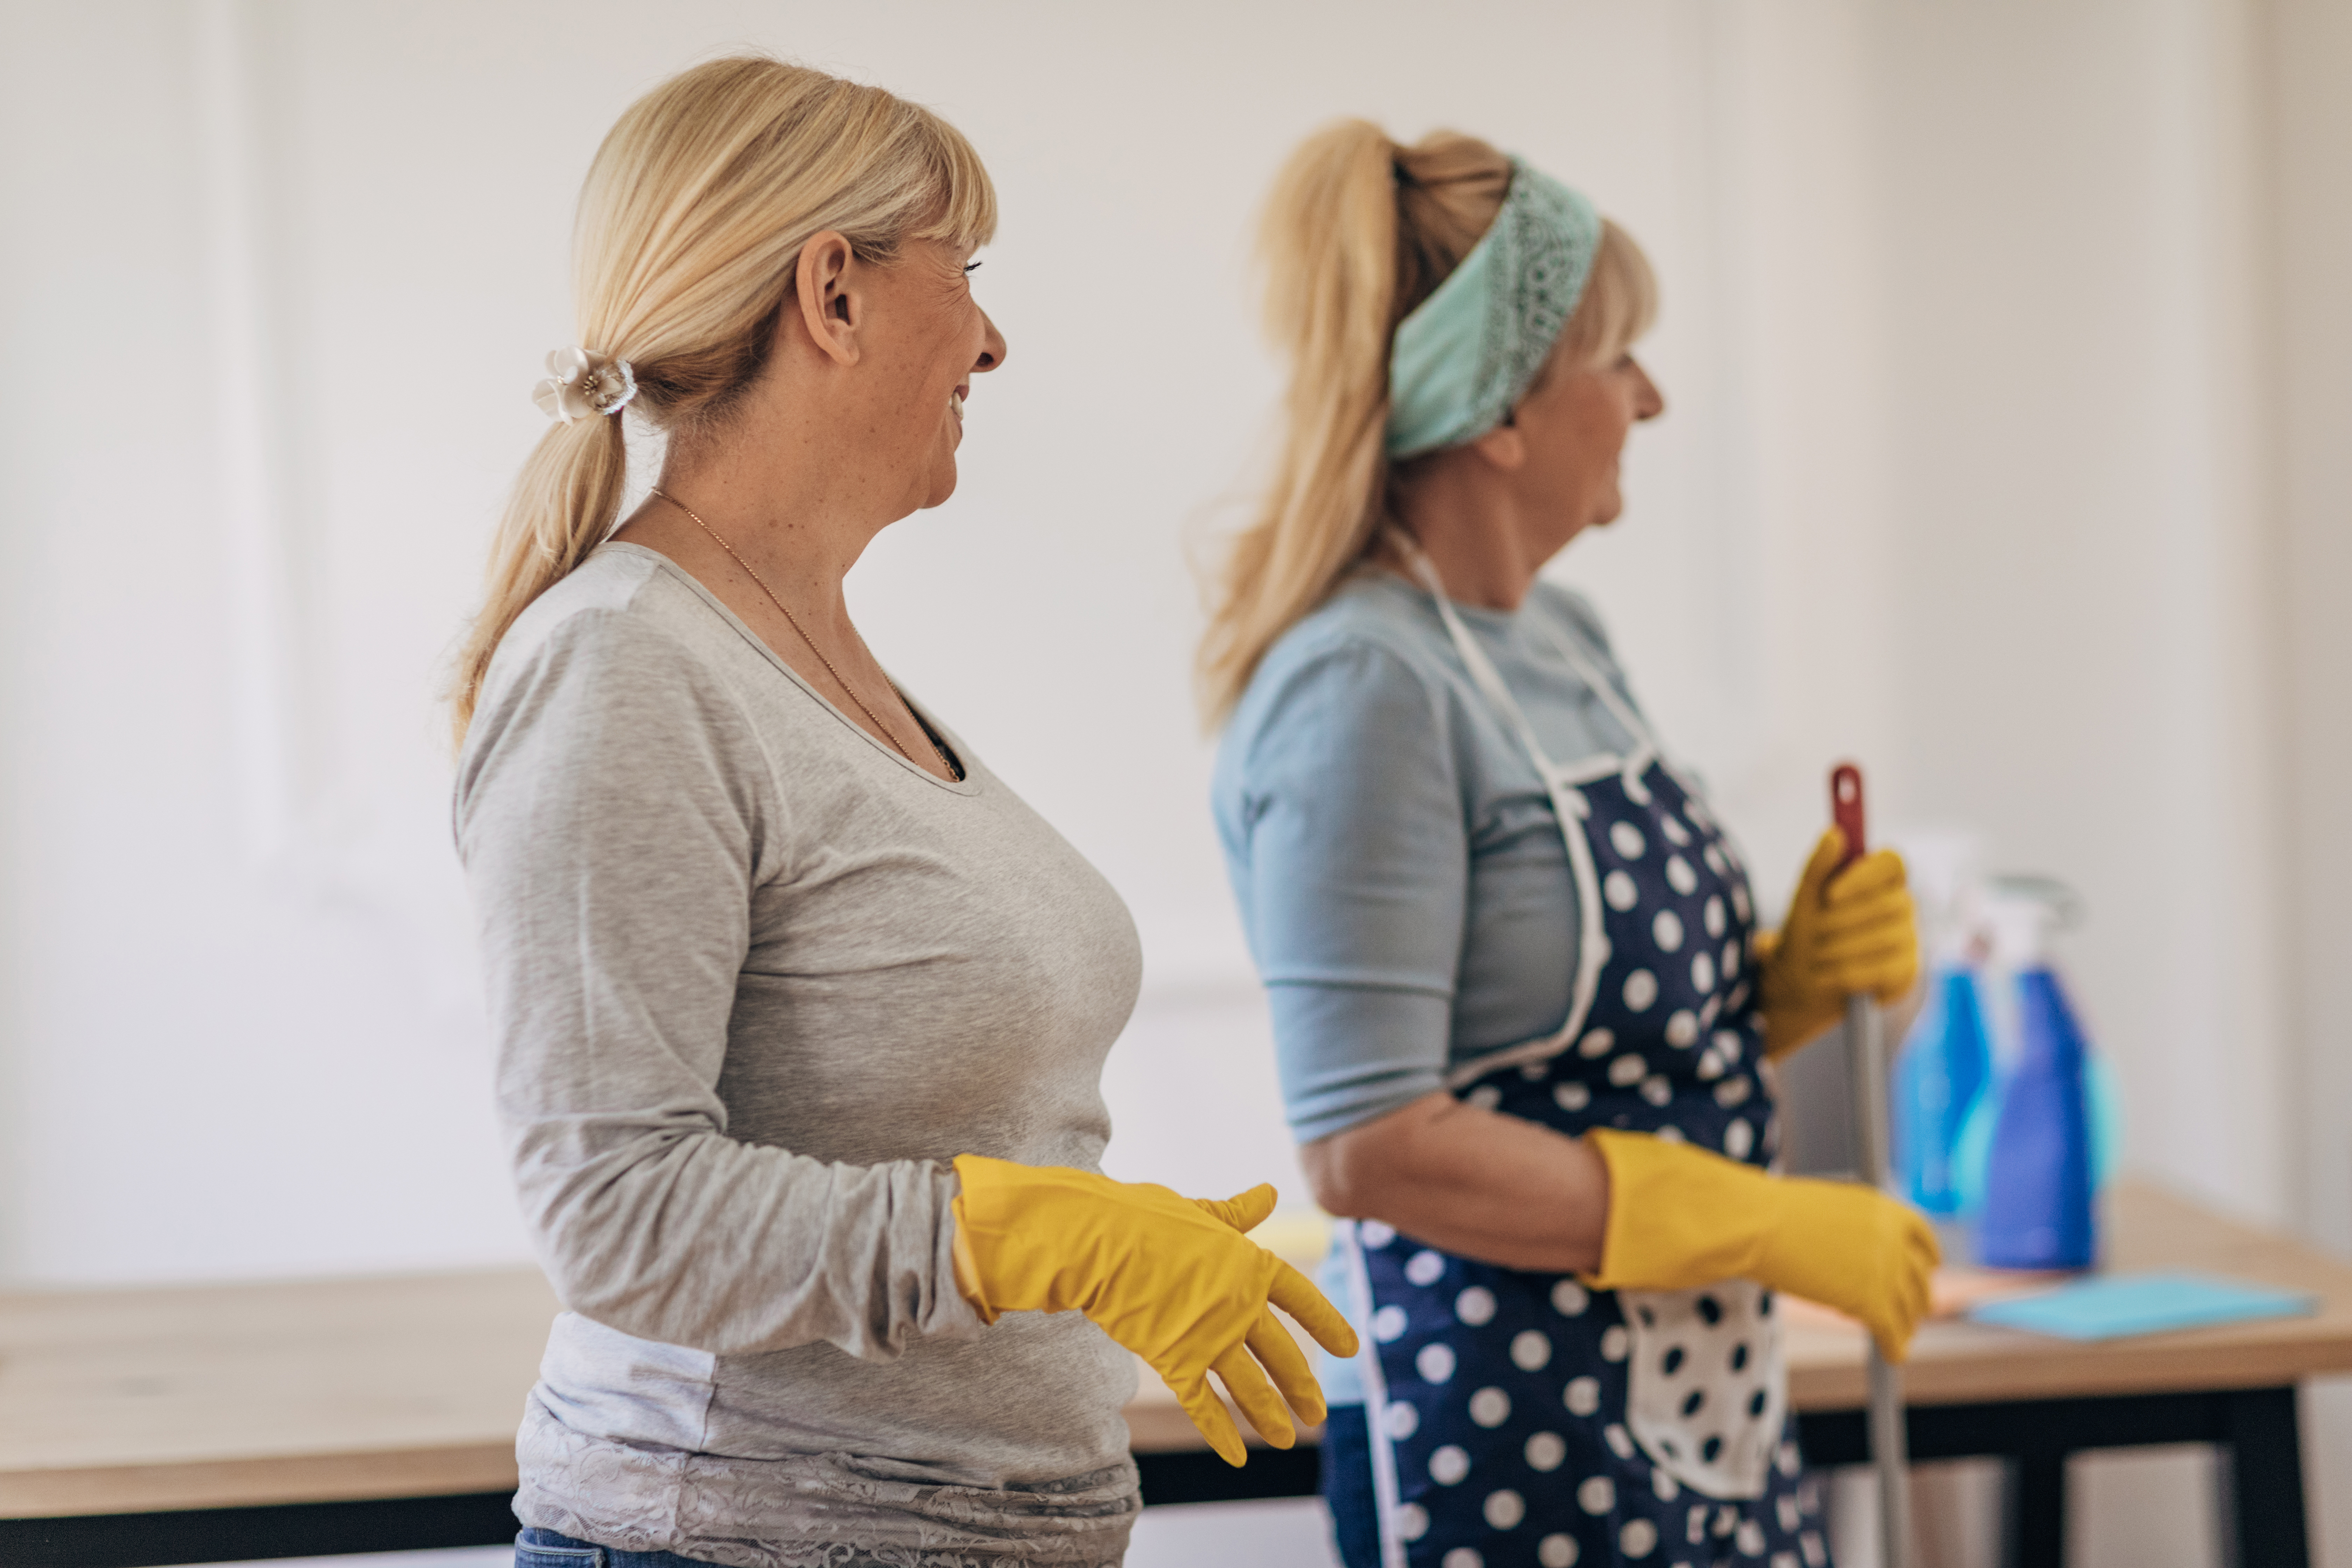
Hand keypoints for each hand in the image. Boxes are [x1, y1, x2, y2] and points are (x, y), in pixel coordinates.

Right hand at [950, 1156, 1358, 1464]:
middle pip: (1282, 1354)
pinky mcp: (1175, 1361)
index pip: (1302, 1299)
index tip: (1350, 1348)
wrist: (1099, 1241)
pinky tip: (1237, 1457)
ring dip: (1271, 1415)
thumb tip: (1271, 1193)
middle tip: (1319, 1413)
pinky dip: (1221, 1432)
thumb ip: (1238, 1213)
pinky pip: (1204, 1405)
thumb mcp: (1201, 1211)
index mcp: (1251, 1265)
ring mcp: (1209, 1337)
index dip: (1328, 1324)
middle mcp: (1239, 1306)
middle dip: (1303, 1387)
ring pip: (1251, 1387)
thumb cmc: (1145, 1216)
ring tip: (1288, 1438)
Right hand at [1584, 1128, 1939, 1361]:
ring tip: (1898, 1336)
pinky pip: (1892, 1332)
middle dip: (1917, 1297)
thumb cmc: (1774, 1213)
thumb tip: (1854, 1252)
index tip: (1931, 1268)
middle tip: (1909, 1310)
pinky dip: (1895, 1347)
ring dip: (1905, 1325)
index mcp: (1884, 1208)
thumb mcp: (1827, 1209)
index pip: (1922, 1236)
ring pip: (1908, 1309)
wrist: (1758, 1224)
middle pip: (1919, 1277)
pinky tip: (1893, 1356)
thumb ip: (1855, 1229)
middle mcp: (1893, 1237)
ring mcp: (1886, 1270)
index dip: (1928, 1257)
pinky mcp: (1873, 1301)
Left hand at [1758, 827, 1919, 1057]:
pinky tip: (1827, 975)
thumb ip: (1818, 865)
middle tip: (1814, 933)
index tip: (1829, 894)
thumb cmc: (1807, 932)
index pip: (1893, 862)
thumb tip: (1834, 833)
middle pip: (1884, 903)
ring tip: (1816, 956)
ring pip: (1883, 938)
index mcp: (1881, 878)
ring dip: (1839, 949)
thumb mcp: (1805, 899)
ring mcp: (1909, 939)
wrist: (1802, 982)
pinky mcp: (1907, 972)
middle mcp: (1903, 905)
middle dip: (1840, 921)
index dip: (1864, 876)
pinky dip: (1847, 973)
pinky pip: (1883, 970)